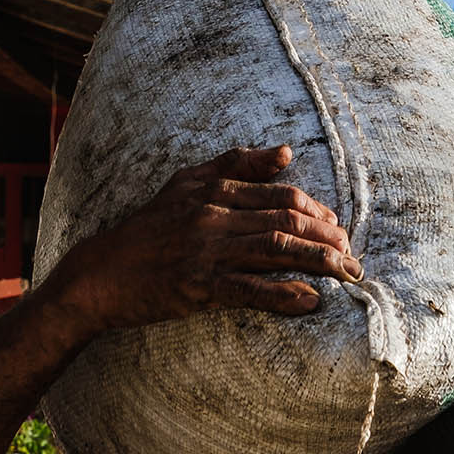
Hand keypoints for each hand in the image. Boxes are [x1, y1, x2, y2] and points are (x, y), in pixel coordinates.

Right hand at [44, 144, 358, 333]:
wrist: (100, 274)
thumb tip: (285, 152)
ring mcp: (207, 252)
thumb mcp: (185, 184)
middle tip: (353, 258)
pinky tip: (310, 301)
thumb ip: (235, 165)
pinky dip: (285, 296)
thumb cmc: (145, 231)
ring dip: (320, 264)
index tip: (338, 230)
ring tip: (348, 275)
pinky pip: (251, 290)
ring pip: (278, 251)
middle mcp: (214, 216)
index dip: (319, 212)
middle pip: (288, 221)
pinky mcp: (198, 287)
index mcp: (214, 190)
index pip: (283, 196)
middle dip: (329, 239)